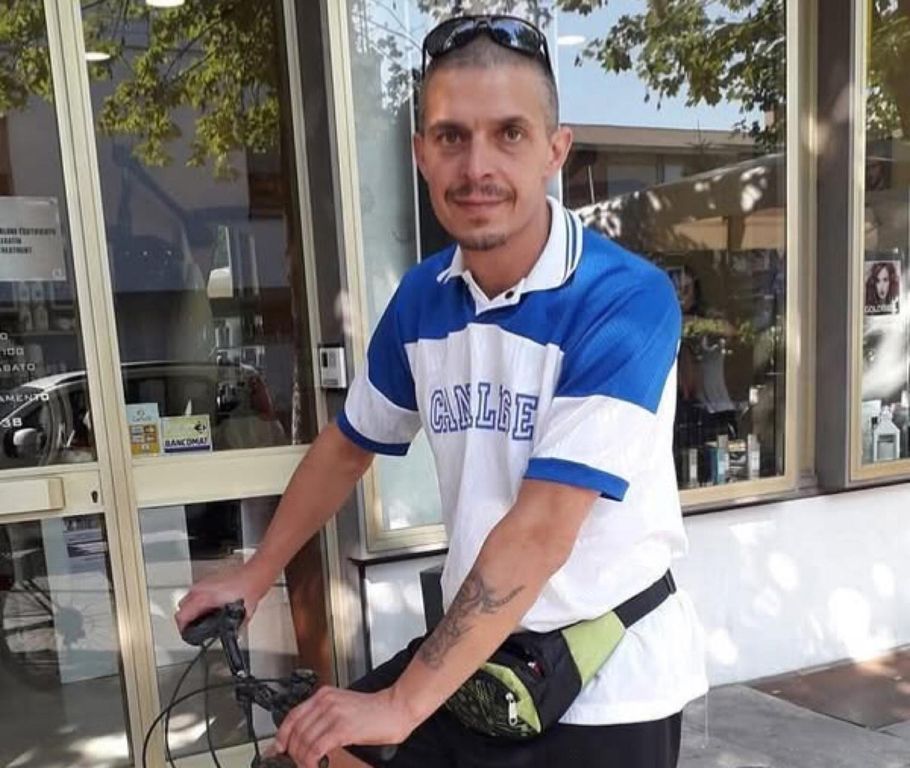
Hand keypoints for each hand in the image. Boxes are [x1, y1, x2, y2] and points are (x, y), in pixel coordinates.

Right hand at [174, 562, 270, 632]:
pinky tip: (208, 606)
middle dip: (185, 619)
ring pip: (188, 598)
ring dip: (191, 609)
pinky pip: (196, 592)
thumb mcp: (242, 615)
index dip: (182, 629)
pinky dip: (198, 601)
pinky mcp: (209, 579)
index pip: (181, 616)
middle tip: (192, 628)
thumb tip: (230, 636)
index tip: (187, 634)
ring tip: (200, 618)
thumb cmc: (249, 589)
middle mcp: (201, 588)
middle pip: (182, 607)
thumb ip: (233, 628)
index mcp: (204, 598)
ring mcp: (204, 582)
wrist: (255, 574)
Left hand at [273, 686, 415, 767]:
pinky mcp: (342, 728)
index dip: (282, 736)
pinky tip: (315, 765)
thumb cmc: (373, 712)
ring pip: (304, 741)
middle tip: (296, 763)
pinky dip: (311, 761)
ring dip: (302, 759)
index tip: (278, 749)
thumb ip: (324, 716)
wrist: (395, 709)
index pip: (293, 715)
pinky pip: (316, 748)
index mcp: (324, 694)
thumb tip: (306, 737)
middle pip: (296, 731)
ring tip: (308, 765)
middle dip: (292, 752)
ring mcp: (333, 714)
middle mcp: (326, 701)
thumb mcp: (343, 707)